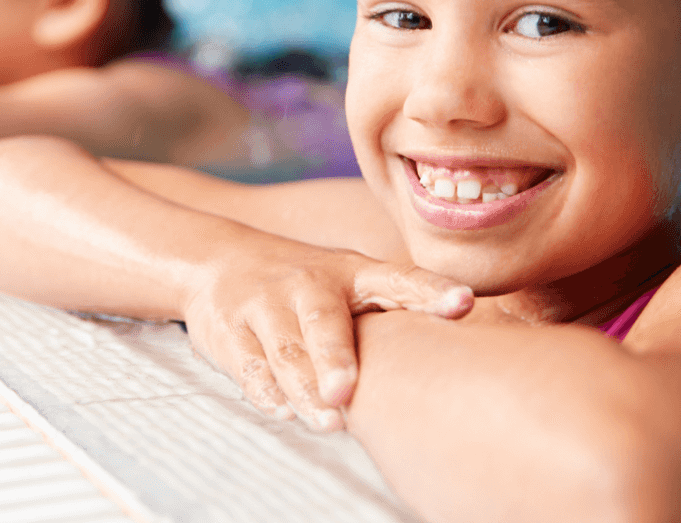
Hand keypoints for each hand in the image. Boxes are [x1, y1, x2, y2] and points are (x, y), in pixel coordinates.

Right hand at [180, 231, 473, 431]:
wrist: (217, 261)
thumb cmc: (306, 285)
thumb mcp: (350, 282)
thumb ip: (395, 309)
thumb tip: (456, 354)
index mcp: (352, 272)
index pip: (399, 279)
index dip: (431, 292)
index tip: (463, 304)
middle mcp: (309, 283)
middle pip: (323, 320)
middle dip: (336, 356)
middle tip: (347, 390)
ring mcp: (267, 305)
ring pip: (286, 350)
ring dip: (304, 388)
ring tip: (327, 419)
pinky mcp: (232, 330)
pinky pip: (250, 365)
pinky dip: (265, 390)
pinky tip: (281, 409)